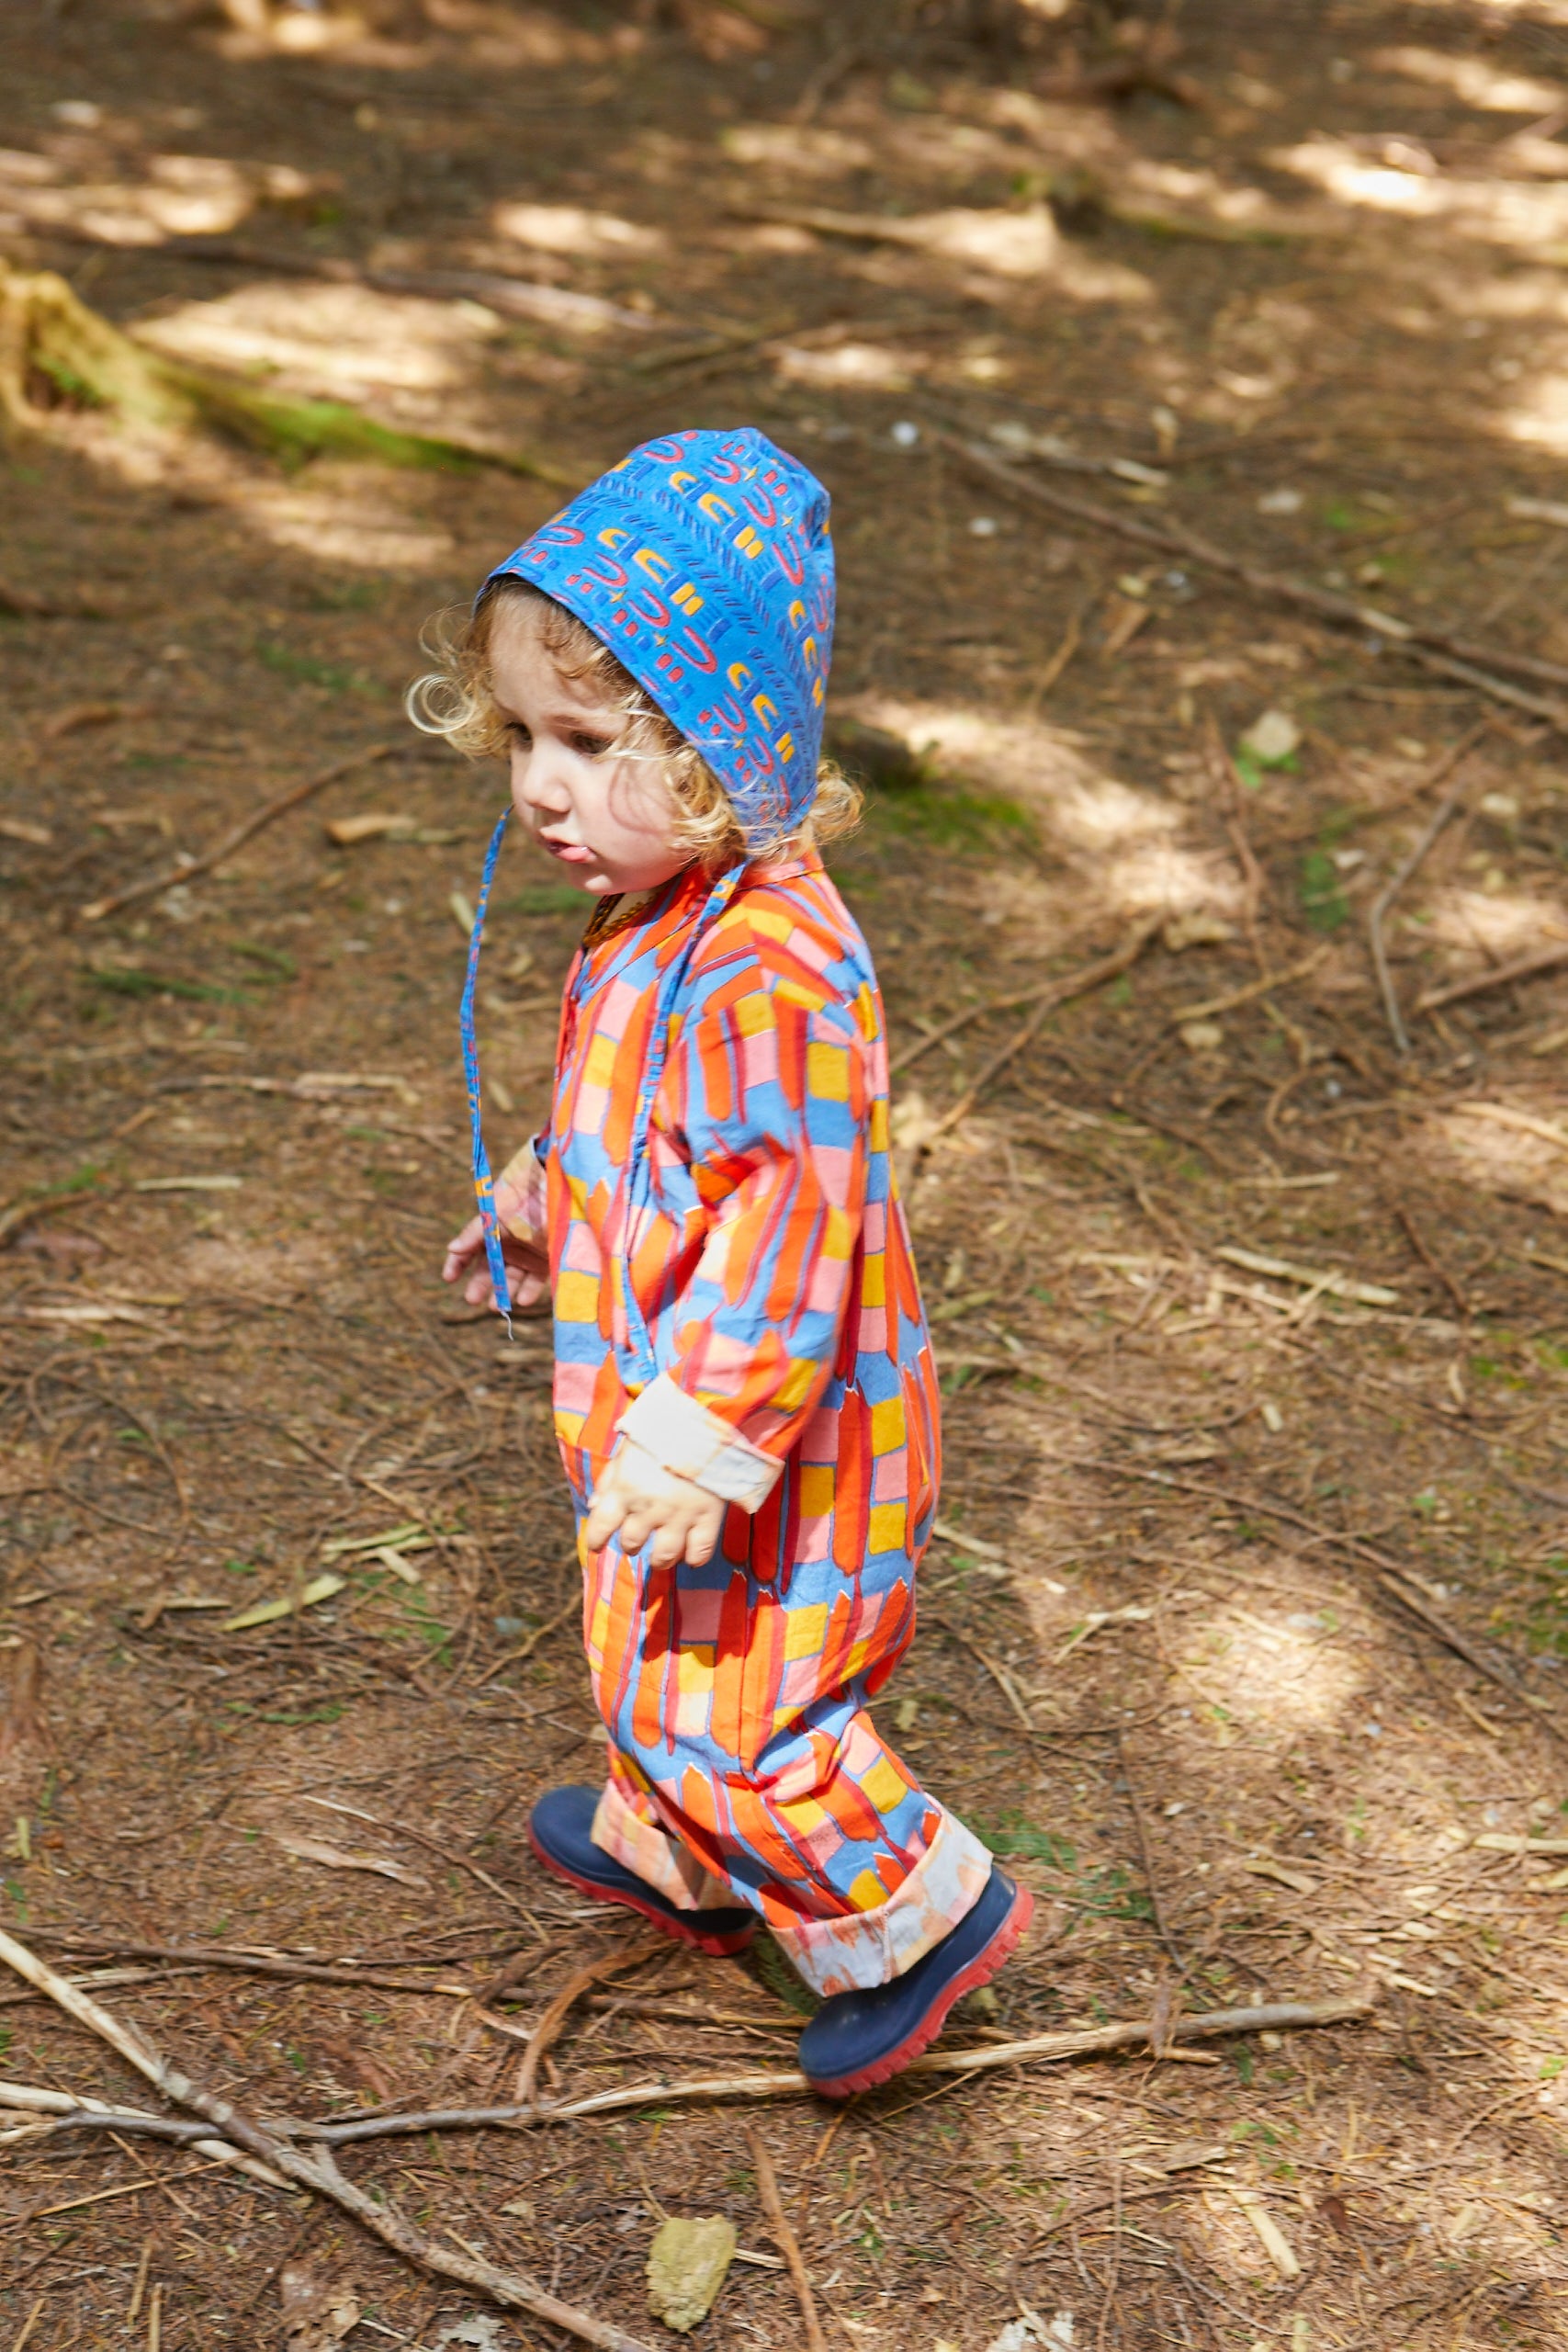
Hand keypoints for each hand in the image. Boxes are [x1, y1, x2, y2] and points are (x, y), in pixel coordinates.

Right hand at [441, 1172, 549, 1311]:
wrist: (562, 1191)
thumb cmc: (526, 1198)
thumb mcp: (498, 1213)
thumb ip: (476, 1232)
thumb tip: (451, 1249)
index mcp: (492, 1229)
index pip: (470, 1249)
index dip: (457, 1264)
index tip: (449, 1279)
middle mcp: (508, 1244)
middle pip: (490, 1269)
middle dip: (480, 1285)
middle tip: (472, 1300)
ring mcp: (527, 1254)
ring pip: (511, 1278)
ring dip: (503, 1292)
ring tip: (494, 1306)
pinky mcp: (546, 1261)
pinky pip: (535, 1281)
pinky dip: (529, 1292)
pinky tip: (522, 1300)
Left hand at [583, 1438, 725, 1569]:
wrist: (706, 1419)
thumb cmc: (661, 1432)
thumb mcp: (628, 1451)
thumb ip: (609, 1479)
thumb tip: (593, 1506)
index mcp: (625, 1488)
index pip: (601, 1526)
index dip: (595, 1540)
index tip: (596, 1545)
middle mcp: (649, 1506)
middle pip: (632, 1543)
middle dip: (630, 1544)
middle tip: (636, 1539)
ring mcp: (680, 1514)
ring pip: (664, 1555)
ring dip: (659, 1559)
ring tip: (661, 1554)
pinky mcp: (708, 1516)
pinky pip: (699, 1552)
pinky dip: (693, 1558)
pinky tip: (689, 1554)